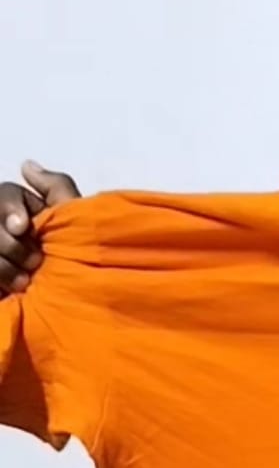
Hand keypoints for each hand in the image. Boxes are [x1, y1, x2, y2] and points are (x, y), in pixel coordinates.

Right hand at [0, 163, 81, 296]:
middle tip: (35, 263)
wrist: (81, 303)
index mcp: (25, 210)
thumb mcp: (77, 219)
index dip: (9, 208)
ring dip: (3, 267)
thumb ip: (56, 188)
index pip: (6, 194)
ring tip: (24, 283)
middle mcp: (7, 227)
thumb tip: (26, 164)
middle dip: (9, 244)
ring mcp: (2, 253)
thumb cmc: (82, 255)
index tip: (21, 227)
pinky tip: (10, 292)